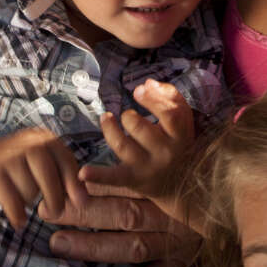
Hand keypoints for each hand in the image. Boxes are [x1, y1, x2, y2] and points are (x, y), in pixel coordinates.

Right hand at [0, 127, 84, 229]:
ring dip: (27, 201)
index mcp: (44, 139)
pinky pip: (12, 201)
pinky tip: (19, 222)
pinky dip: (17, 215)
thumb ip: (61, 176)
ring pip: (30, 191)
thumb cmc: (14, 167)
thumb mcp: (39, 163)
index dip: (75, 185)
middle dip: (54, 200)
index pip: (67, 162)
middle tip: (52, 213)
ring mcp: (10, 156)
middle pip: (50, 178)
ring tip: (19, 196)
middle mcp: (29, 143)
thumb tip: (84, 200)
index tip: (82, 203)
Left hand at [46, 181, 199, 266]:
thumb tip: (86, 174)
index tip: (60, 185)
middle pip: (123, 213)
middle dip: (83, 213)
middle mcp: (171, 214)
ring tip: (60, 244)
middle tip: (47, 213)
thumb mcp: (165, 172)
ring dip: (94, 246)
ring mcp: (177, 242)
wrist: (232, 206)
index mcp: (166, 186)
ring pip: (133, 246)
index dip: (92, 185)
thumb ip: (134, 173)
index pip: (123, 185)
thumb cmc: (187, 186)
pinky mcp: (183, 264)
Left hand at [81, 80, 193, 205]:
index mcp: (181, 136)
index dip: (152, 99)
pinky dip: (98, 176)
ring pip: (123, 144)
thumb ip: (169, 96)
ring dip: (110, 128)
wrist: (180, 182)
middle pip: (140, 127)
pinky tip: (83, 173)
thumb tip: (148, 83)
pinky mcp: (133, 179)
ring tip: (106, 118)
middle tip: (128, 115)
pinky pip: (114, 177)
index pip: (170, 114)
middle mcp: (166, 153)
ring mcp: (148, 167)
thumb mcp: (183, 119)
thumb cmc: (177, 141)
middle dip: (129, 116)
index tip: (138, 90)